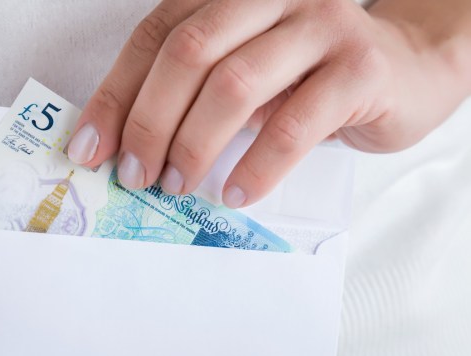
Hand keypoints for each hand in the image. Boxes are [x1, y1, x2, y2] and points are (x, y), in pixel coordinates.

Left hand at [67, 0, 470, 207]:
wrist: (402, 71)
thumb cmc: (307, 80)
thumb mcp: (243, 78)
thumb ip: (194, 97)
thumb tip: (129, 147)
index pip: (155, 37)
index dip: (116, 95)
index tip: (89, 148)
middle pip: (189, 52)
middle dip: (150, 121)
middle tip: (136, 174)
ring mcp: (318, 25)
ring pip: (236, 84)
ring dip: (196, 145)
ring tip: (179, 186)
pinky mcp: (358, 67)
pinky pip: (294, 123)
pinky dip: (256, 166)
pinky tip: (235, 194)